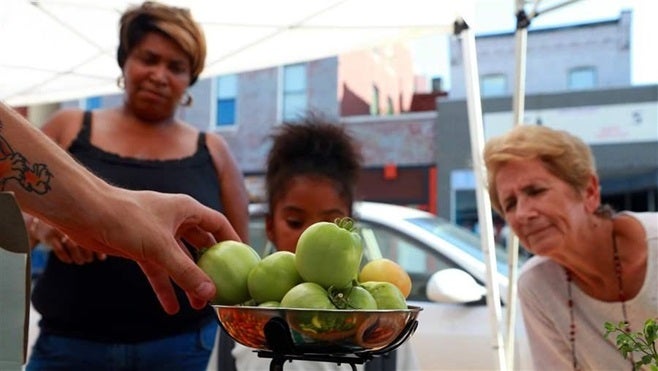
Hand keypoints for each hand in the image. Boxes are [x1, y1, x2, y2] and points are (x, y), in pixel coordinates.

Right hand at [31, 218, 105, 263]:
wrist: (43, 223)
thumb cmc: (68, 229)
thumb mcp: (79, 232)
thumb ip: (92, 241)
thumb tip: (102, 258)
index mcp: (83, 222)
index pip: (95, 237)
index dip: (99, 249)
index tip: (101, 258)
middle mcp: (72, 224)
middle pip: (85, 240)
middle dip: (88, 254)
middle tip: (89, 260)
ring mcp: (61, 229)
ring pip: (72, 246)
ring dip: (78, 257)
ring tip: (81, 261)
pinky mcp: (49, 236)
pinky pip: (59, 249)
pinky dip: (65, 257)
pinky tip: (69, 260)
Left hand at [51, 189, 239, 313]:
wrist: (86, 214)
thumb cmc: (125, 217)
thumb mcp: (160, 247)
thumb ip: (185, 271)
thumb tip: (209, 293)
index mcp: (186, 209)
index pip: (218, 225)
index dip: (231, 241)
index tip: (242, 260)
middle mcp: (175, 221)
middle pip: (200, 246)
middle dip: (209, 268)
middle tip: (218, 289)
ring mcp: (158, 235)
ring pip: (180, 261)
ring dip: (187, 281)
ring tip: (196, 305)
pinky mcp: (141, 248)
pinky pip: (159, 270)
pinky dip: (165, 287)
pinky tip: (170, 306)